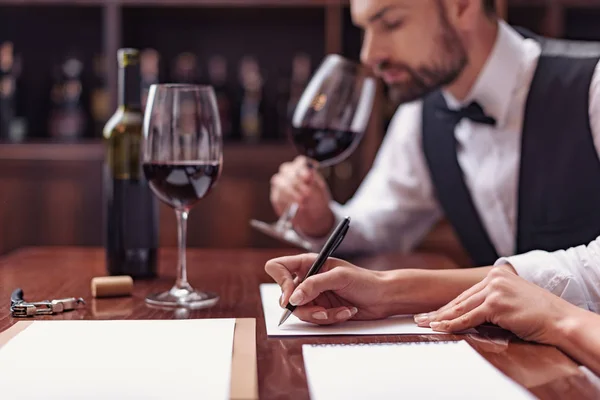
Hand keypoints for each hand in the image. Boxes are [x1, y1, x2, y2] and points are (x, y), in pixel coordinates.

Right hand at [265, 253, 393, 324]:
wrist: (383, 297)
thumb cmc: (364, 280)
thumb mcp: (339, 277)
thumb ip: (314, 285)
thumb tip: (292, 298)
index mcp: (308, 263)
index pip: (278, 268)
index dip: (280, 282)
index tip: (291, 298)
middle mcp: (307, 279)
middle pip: (287, 297)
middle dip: (305, 307)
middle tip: (322, 310)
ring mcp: (313, 296)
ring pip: (301, 312)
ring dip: (321, 315)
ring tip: (341, 310)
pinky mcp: (321, 309)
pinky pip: (315, 320)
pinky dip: (331, 318)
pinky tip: (346, 311)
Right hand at [270, 156, 333, 237]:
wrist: (314, 217)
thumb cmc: (318, 200)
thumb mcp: (320, 191)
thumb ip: (314, 180)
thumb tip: (310, 170)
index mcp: (303, 168)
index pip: (300, 161)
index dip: (302, 168)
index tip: (307, 177)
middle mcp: (289, 173)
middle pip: (286, 169)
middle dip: (296, 182)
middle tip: (307, 193)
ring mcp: (280, 184)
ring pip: (280, 182)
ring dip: (292, 192)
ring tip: (303, 201)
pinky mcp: (276, 196)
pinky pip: (278, 195)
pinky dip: (287, 201)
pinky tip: (295, 205)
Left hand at [414, 265, 574, 344]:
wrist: (560, 319)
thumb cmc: (539, 313)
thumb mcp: (512, 298)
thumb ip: (493, 300)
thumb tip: (472, 312)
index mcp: (496, 274)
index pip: (467, 294)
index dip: (449, 305)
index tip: (433, 312)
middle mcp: (493, 279)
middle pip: (461, 299)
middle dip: (439, 311)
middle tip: (421, 318)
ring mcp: (494, 290)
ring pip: (461, 308)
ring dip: (441, 318)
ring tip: (426, 324)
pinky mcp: (496, 304)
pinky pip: (469, 318)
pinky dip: (453, 324)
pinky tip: (440, 327)